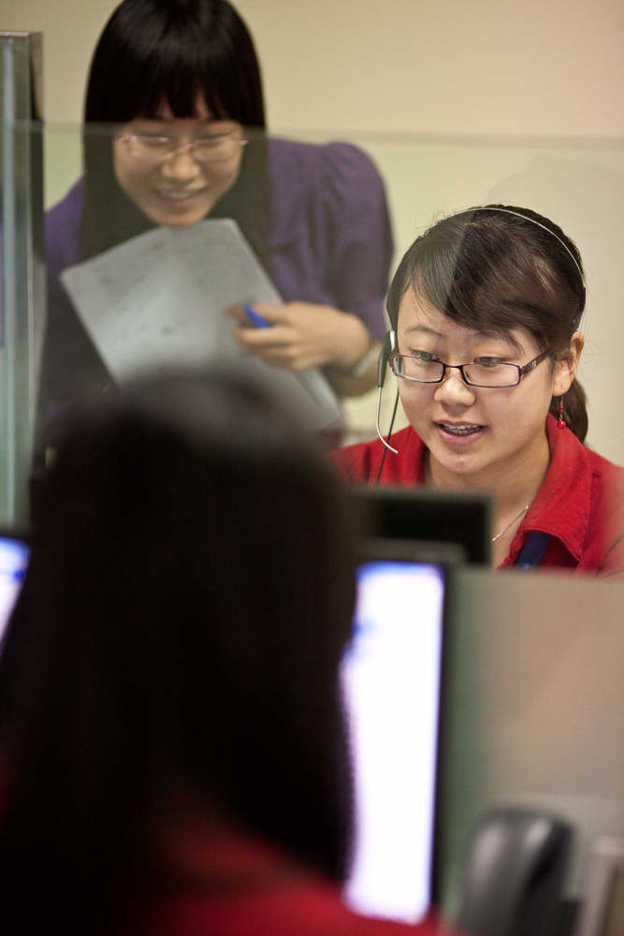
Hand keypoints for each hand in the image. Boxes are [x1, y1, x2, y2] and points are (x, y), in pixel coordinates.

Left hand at [227, 302, 370, 371]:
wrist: (342, 340)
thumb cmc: (321, 320)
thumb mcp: (299, 308)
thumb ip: (277, 313)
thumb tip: (254, 316)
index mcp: (289, 317)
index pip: (256, 313)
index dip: (238, 311)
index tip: (230, 311)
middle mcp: (287, 336)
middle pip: (250, 339)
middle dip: (239, 333)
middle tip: (238, 329)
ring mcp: (290, 354)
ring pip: (257, 352)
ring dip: (252, 345)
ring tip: (255, 338)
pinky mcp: (293, 366)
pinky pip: (270, 361)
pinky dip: (265, 354)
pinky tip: (271, 348)